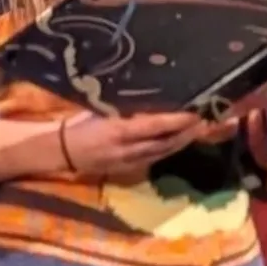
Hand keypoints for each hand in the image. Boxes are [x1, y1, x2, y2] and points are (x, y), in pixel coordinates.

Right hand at [60, 109, 209, 182]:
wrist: (60, 151)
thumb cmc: (78, 124)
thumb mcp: (98, 109)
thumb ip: (123, 107)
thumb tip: (149, 96)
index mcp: (118, 131)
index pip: (155, 126)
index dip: (177, 121)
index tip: (195, 113)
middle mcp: (127, 150)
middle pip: (165, 143)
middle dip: (187, 134)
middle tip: (207, 121)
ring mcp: (128, 162)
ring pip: (162, 153)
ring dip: (181, 143)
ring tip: (198, 131)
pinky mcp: (127, 169)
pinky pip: (154, 159)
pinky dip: (168, 150)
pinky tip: (178, 142)